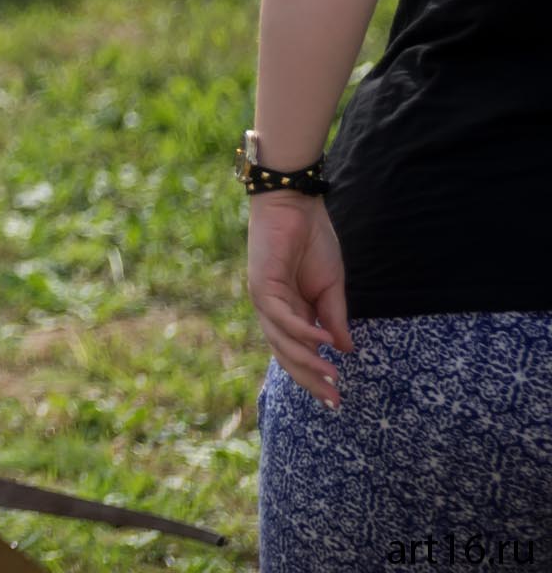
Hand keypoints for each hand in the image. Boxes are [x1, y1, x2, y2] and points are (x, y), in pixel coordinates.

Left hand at [247, 193, 352, 407]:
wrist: (296, 205)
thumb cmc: (313, 242)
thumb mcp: (332, 287)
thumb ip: (334, 318)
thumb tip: (345, 349)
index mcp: (290, 312)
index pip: (298, 352)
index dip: (315, 376)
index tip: (337, 399)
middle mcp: (273, 310)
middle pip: (286, 354)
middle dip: (309, 379)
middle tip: (333, 401)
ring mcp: (264, 299)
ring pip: (281, 340)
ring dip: (307, 360)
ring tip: (332, 376)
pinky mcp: (261, 284)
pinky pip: (281, 316)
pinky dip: (302, 330)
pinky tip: (324, 341)